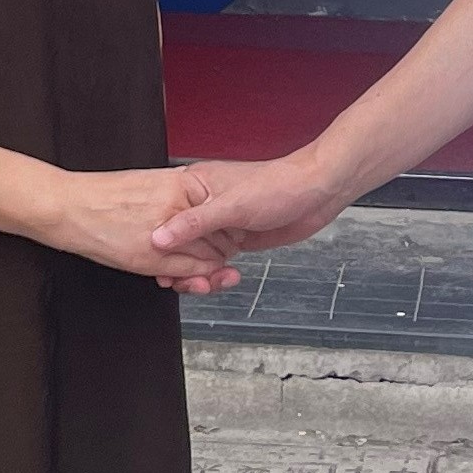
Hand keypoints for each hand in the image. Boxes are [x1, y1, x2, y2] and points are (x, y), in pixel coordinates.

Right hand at [34, 166, 242, 288]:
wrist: (68, 206)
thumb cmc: (103, 195)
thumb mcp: (150, 183)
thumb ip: (180, 195)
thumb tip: (205, 207)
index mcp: (179, 183)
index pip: (220, 210)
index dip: (229, 226)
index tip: (230, 235)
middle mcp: (176, 207)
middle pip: (220, 235)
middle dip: (225, 251)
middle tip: (225, 259)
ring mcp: (165, 234)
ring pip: (207, 258)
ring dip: (212, 269)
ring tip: (208, 271)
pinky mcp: (150, 258)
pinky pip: (185, 271)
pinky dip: (193, 277)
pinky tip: (189, 276)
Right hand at [150, 152, 349, 266]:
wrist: (316, 193)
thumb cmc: (278, 186)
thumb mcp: (231, 206)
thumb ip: (194, 224)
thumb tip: (158, 238)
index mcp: (197, 186)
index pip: (164, 217)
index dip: (158, 243)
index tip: (156, 266)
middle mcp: (206, 204)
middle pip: (178, 240)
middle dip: (178, 264)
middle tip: (180, 282)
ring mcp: (222, 223)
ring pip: (197, 253)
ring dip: (197, 272)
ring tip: (204, 286)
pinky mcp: (237, 238)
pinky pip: (216, 259)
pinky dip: (213, 272)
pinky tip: (218, 280)